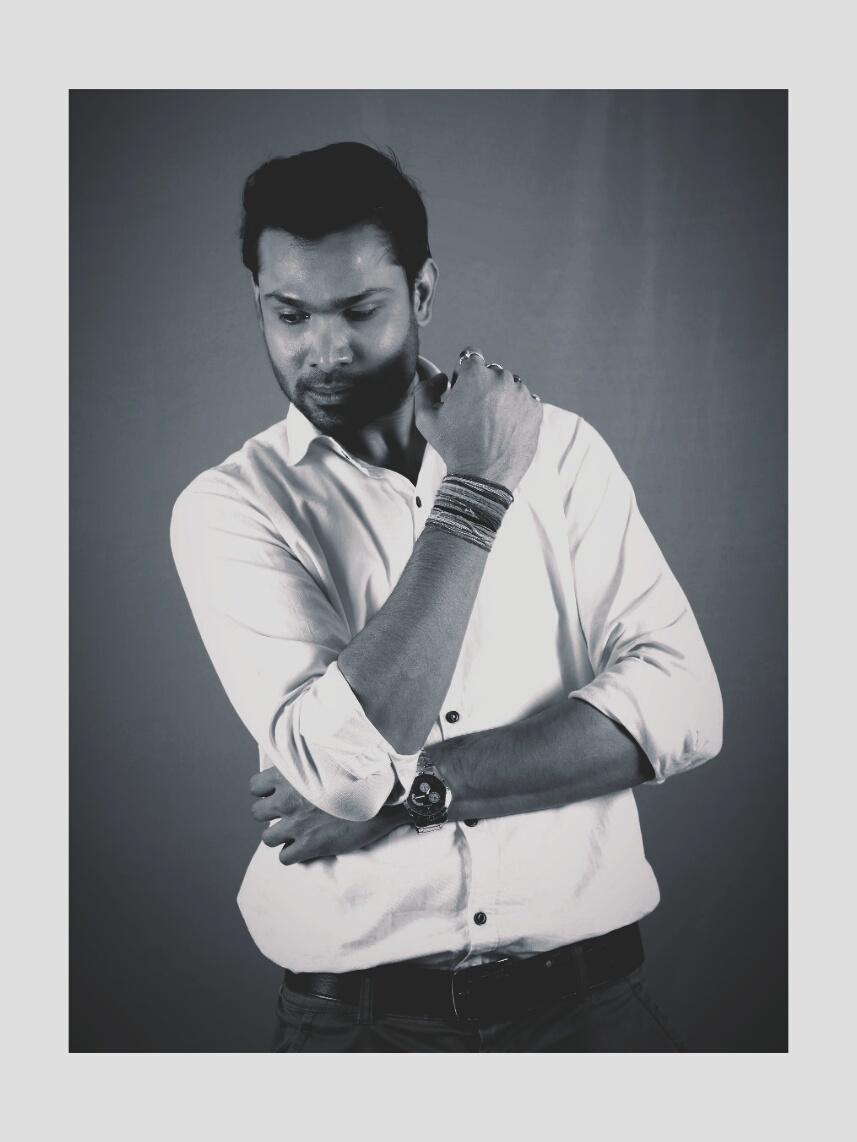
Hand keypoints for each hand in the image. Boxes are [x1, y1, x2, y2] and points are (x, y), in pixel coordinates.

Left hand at [250, 766, 404, 863]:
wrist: (384, 797)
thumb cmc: (360, 775)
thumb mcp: (330, 758)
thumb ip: (309, 762)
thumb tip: (303, 764)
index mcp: (290, 774)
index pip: (255, 786)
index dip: (266, 792)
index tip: (279, 794)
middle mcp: (288, 798)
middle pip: (258, 813)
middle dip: (272, 815)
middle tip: (289, 815)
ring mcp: (297, 823)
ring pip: (268, 838)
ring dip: (281, 836)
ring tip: (297, 833)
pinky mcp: (309, 845)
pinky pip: (284, 858)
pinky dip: (293, 855)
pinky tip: (307, 847)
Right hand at [414, 349, 542, 490]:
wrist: (482, 476)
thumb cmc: (453, 447)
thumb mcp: (425, 417)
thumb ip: (426, 388)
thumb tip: (441, 378)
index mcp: (475, 373)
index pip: (470, 357)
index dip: (463, 374)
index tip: (463, 392)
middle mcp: (501, 377)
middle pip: (491, 372)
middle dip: (483, 387)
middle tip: (475, 414)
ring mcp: (521, 393)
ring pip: (510, 387)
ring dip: (501, 398)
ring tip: (491, 424)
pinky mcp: (535, 410)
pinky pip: (525, 402)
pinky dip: (516, 411)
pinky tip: (505, 429)